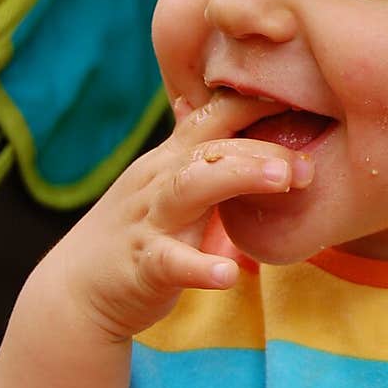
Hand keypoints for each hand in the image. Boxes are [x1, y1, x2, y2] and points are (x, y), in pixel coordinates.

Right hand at [41, 89, 314, 343]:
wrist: (76, 291)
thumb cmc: (136, 233)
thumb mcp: (165, 184)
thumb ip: (197, 152)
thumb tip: (220, 108)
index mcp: (170, 160)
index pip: (214, 116)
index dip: (257, 102)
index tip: (306, 96)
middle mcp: (158, 180)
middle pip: (210, 148)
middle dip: (263, 149)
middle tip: (311, 161)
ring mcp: (148, 221)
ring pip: (190, 187)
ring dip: (239, 177)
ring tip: (284, 182)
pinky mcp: (141, 266)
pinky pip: (170, 263)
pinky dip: (199, 268)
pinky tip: (229, 274)